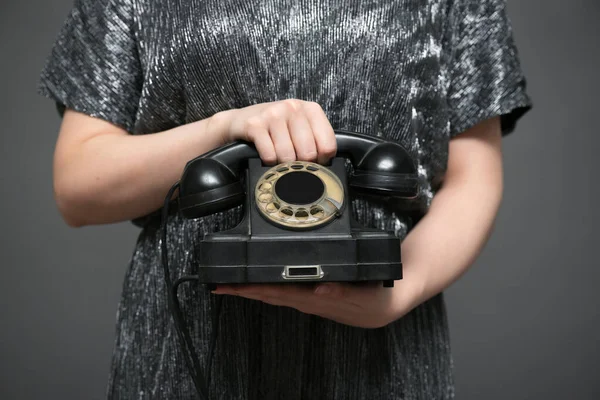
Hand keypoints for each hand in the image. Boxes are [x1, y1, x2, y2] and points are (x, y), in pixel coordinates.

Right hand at [212, 99, 336, 164]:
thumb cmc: (274, 128)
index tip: (313, 162)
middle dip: (301, 164)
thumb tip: (325, 165)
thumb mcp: (298, 127)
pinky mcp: (255, 125)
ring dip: (283, 165)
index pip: (328, 144)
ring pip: (288, 156)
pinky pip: (269, 155)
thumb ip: (314, 140)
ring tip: (278, 158)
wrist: (240, 121)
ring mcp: (273, 114)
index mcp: (310, 109)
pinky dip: (269, 162)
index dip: (321, 161)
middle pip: (308, 152)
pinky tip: (266, 155)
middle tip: (293, 163)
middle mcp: (293, 107)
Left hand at [212, 280, 421, 328]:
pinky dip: (268, 288)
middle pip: (267, 294)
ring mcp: (307, 299)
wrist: (386, 306)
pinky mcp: (312, 295)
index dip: (250, 289)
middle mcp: (306, 299)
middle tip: (217, 285)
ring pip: (273, 294)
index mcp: (313, 298)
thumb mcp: (362, 295)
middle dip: (242, 290)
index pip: (275, 292)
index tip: (228, 287)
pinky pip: (284, 292)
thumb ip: (341, 292)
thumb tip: (320, 288)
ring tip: (231, 284)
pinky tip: (260, 284)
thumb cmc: (372, 299)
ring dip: (251, 289)